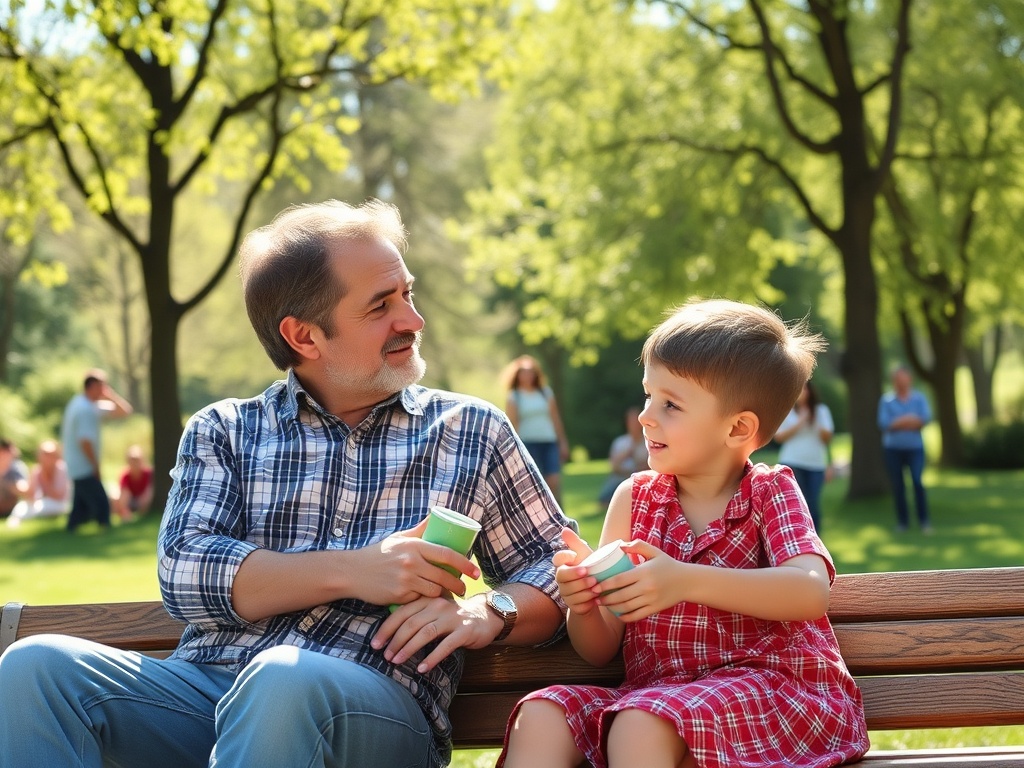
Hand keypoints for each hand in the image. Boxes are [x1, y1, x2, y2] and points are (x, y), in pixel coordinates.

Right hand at [347, 519, 479, 605]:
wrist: (353, 572)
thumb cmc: (378, 553)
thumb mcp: (399, 537)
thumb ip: (419, 530)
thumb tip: (436, 515)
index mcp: (414, 546)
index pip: (447, 554)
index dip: (464, 563)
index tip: (475, 571)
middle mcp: (411, 562)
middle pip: (444, 576)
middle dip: (459, 584)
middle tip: (465, 588)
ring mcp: (405, 580)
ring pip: (434, 590)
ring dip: (443, 594)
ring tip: (448, 594)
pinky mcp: (399, 595)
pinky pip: (419, 600)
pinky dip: (425, 600)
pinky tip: (428, 600)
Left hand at [371, 593, 494, 672]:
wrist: (486, 616)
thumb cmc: (453, 617)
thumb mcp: (433, 611)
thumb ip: (415, 616)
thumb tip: (388, 634)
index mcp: (427, 600)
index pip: (401, 612)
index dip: (386, 629)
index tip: (375, 644)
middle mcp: (438, 605)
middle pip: (411, 623)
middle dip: (395, 640)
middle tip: (385, 656)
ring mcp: (452, 617)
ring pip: (426, 632)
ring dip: (409, 648)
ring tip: (397, 661)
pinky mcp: (465, 630)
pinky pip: (446, 645)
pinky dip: (432, 657)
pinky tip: (422, 668)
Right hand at [554, 527, 600, 614]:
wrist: (598, 592)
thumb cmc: (592, 568)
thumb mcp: (586, 555)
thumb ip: (575, 543)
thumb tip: (564, 529)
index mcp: (563, 564)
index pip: (557, 558)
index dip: (564, 557)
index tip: (575, 556)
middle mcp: (560, 579)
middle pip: (562, 577)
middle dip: (576, 576)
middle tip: (591, 575)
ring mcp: (565, 593)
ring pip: (570, 592)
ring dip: (584, 590)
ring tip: (597, 587)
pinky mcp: (573, 606)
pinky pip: (578, 605)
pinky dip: (588, 602)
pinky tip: (597, 599)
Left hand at [596, 539, 680, 621]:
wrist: (687, 582)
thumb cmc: (667, 565)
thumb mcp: (654, 552)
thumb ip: (637, 546)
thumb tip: (620, 545)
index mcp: (644, 572)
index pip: (619, 580)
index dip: (605, 585)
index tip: (594, 586)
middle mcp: (647, 587)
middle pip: (620, 596)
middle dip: (605, 599)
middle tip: (594, 597)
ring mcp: (651, 599)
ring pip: (626, 607)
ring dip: (612, 608)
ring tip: (603, 605)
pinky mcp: (655, 608)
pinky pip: (636, 615)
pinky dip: (625, 616)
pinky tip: (617, 614)